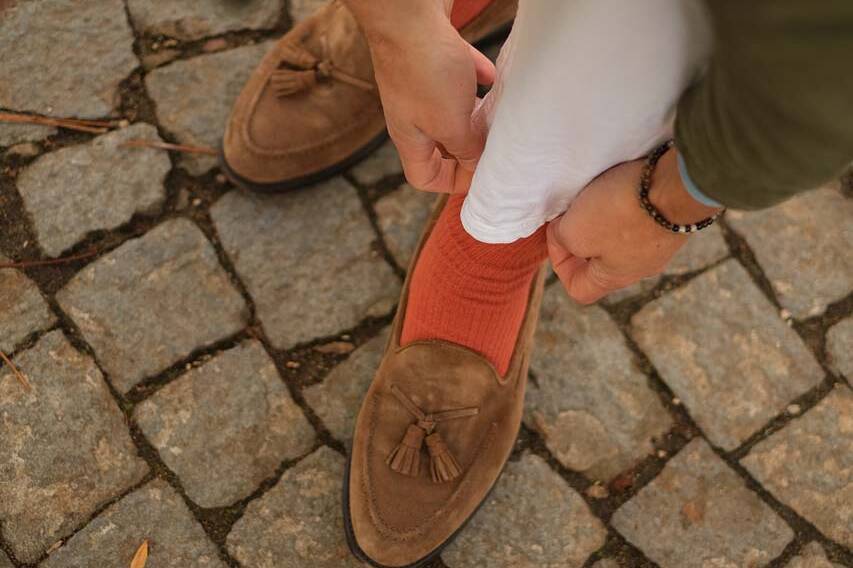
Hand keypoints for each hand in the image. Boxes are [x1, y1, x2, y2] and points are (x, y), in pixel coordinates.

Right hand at [345, 0, 493, 192]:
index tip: (480, 174)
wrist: (406, 11)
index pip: (423, 176)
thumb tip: (477, 164)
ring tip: (499, 114)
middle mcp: (412, 114)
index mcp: (410, 138)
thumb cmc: (424, 69)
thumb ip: (466, 148)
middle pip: (441, 144)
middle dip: (470, 146)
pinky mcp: (431, 57)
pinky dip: (475, 79)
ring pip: (451, 110)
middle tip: (498, 143)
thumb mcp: (451, 123)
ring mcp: (420, 84)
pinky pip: (457, 75)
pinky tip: (491, 75)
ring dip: (474, 114)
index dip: (452, 182)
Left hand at [547, 148, 723, 303]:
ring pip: (620, 239)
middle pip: (600, 262)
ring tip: (599, 197)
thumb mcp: (575, 230)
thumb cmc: (623, 213)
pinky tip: (624, 188)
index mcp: (614, 278)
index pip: (579, 290)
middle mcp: (640, 268)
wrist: (678, 185)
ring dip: (604, 219)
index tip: (559, 235)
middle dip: (582, 237)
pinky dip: (627, 206)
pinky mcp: (672, 221)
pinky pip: (641, 219)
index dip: (561, 266)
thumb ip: (562, 238)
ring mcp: (660, 245)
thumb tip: (564, 232)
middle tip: (576, 211)